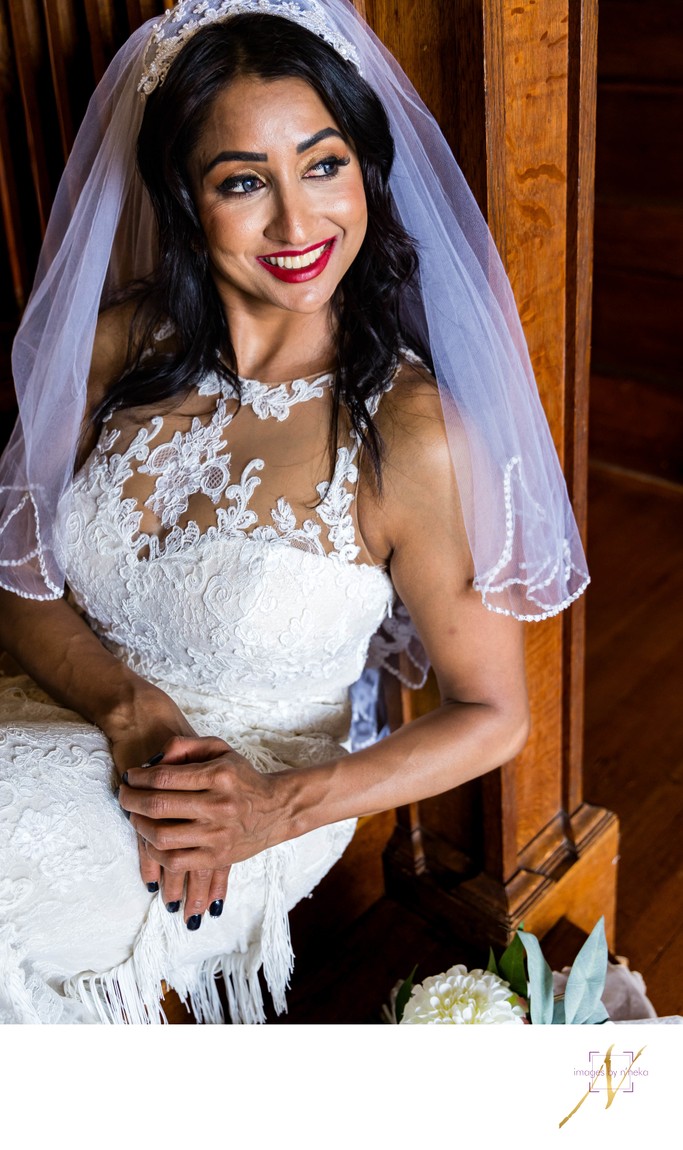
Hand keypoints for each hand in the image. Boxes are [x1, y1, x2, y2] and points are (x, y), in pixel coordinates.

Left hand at [118, 736, 287, 925]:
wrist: (276, 809)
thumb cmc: (242, 777)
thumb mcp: (220, 750)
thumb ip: (186, 745)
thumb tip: (154, 758)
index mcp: (219, 775)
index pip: (165, 777)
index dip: (138, 778)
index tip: (129, 777)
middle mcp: (218, 806)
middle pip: (158, 806)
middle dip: (130, 800)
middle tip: (123, 795)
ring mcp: (218, 835)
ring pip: (162, 836)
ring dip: (139, 826)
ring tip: (134, 817)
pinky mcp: (217, 858)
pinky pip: (175, 861)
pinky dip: (155, 852)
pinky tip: (150, 840)